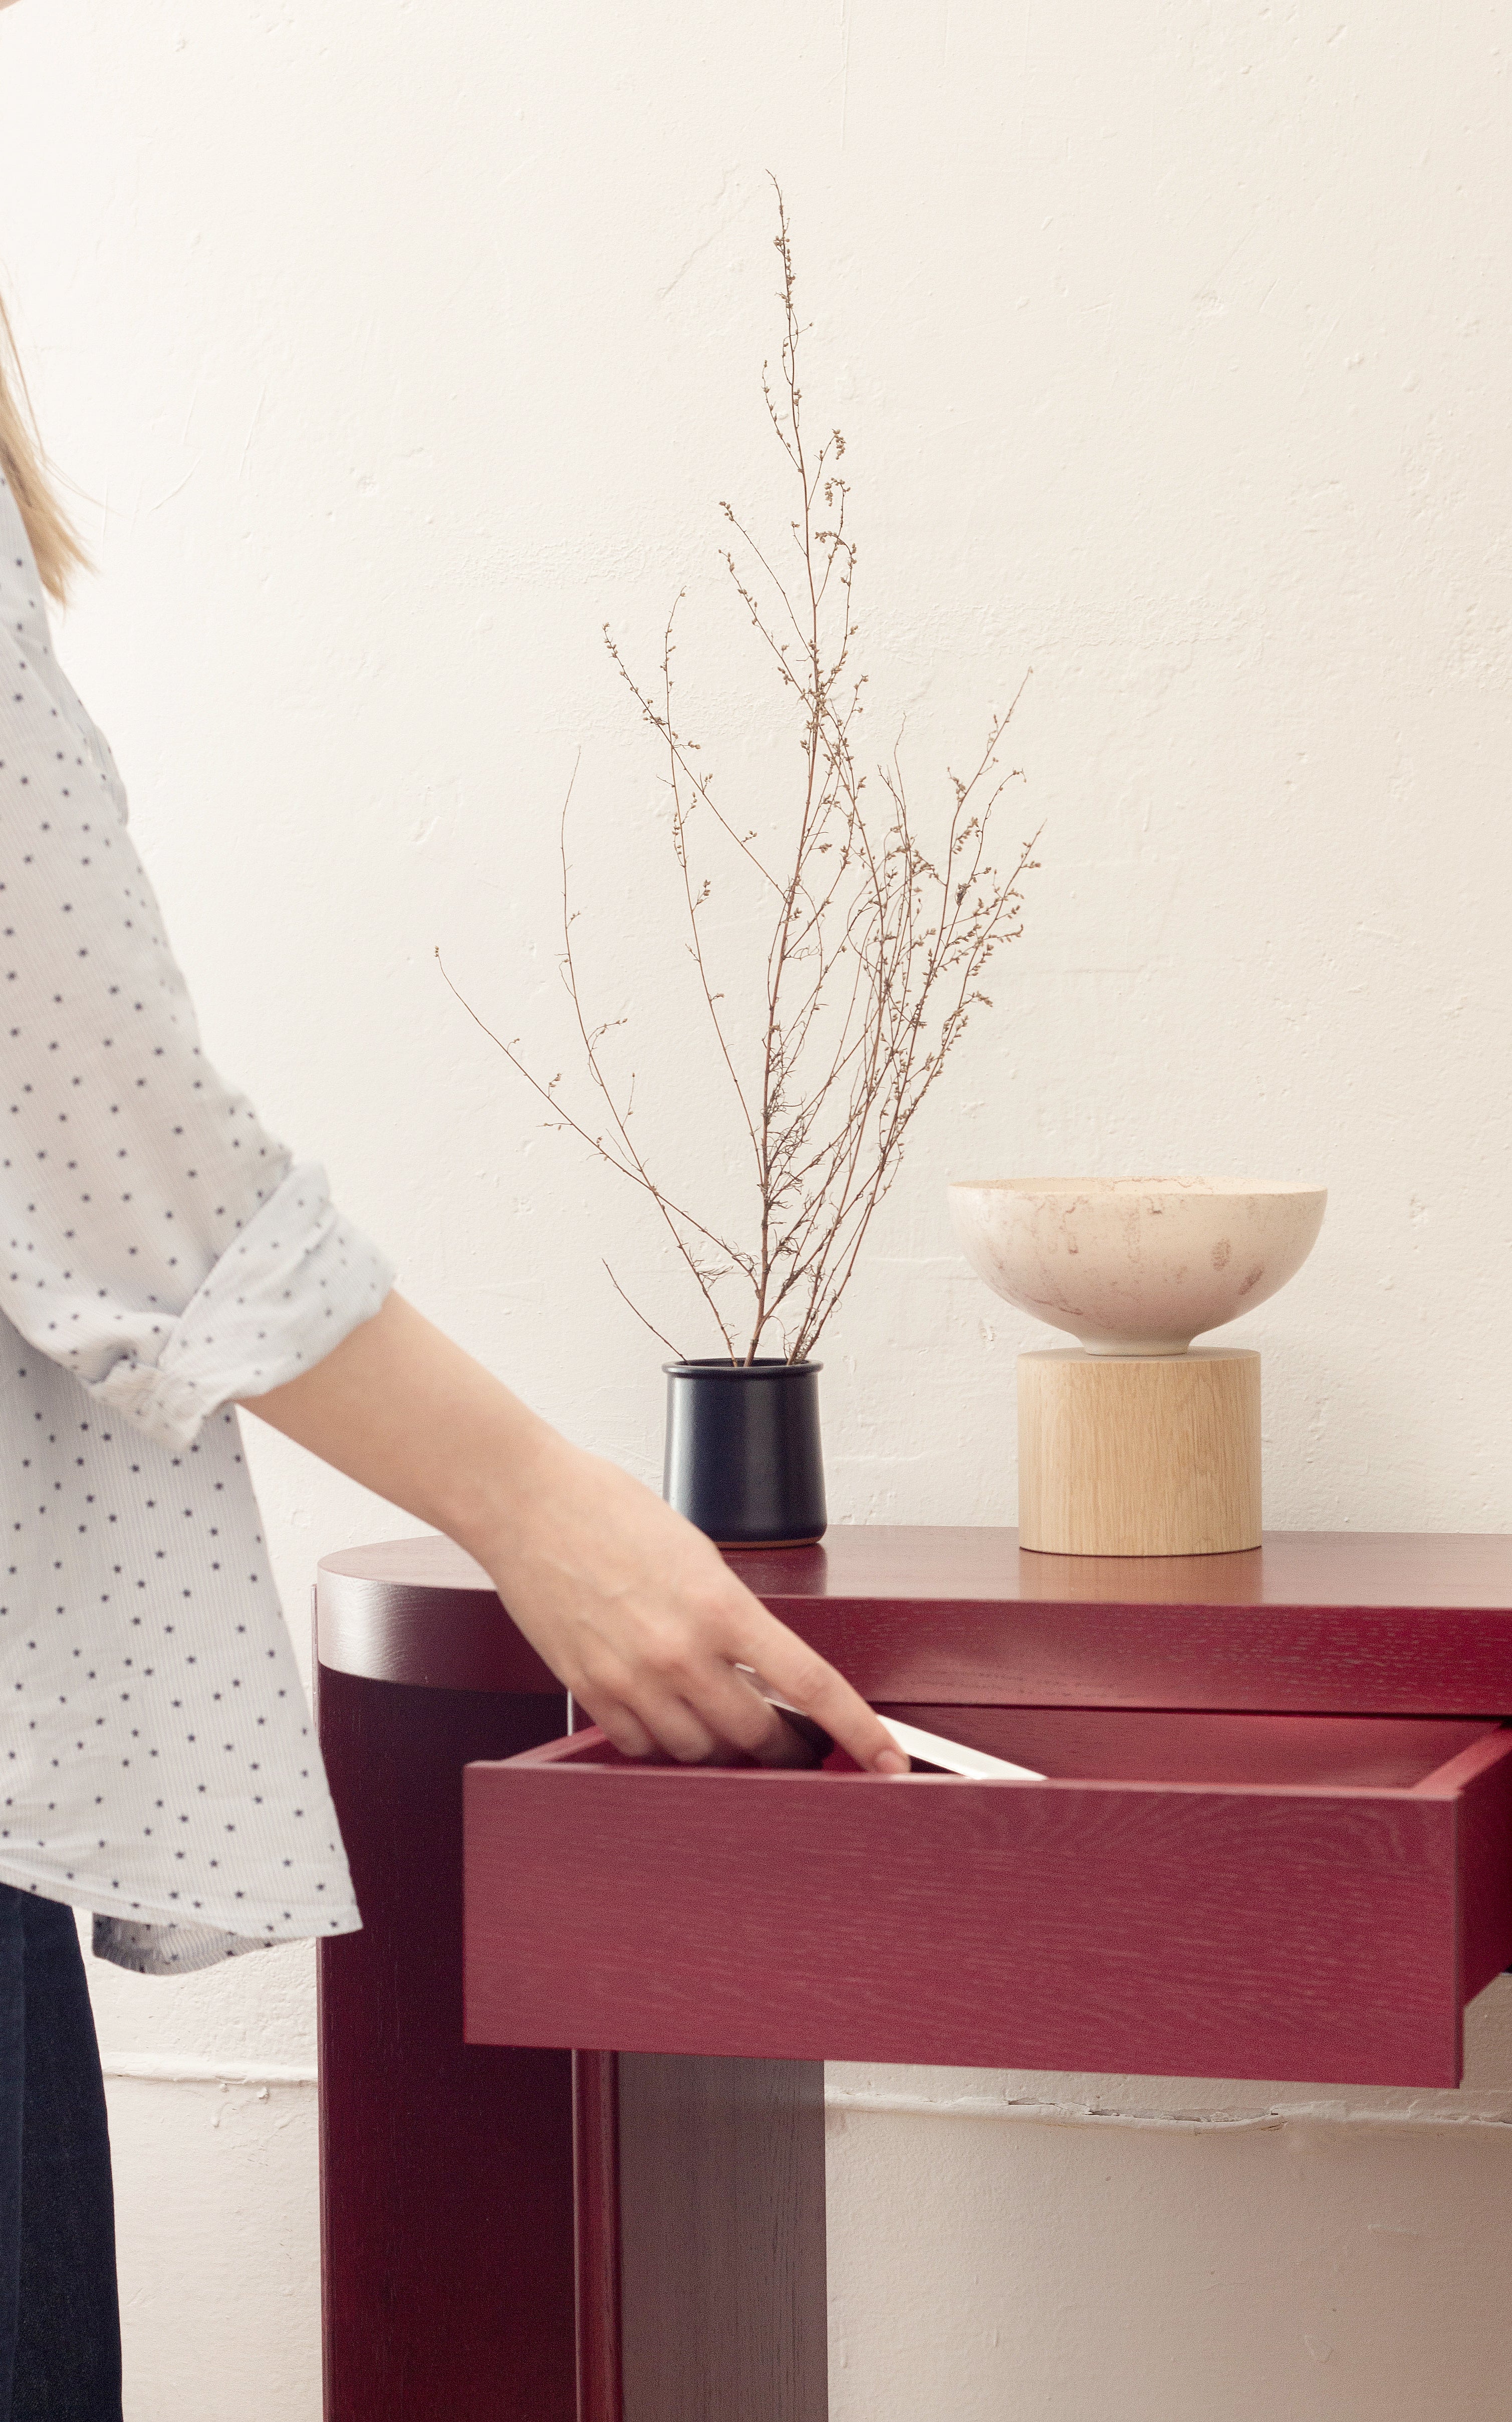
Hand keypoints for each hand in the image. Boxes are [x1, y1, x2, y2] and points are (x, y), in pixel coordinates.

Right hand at [244, 1291, 905, 1771]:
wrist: (528, 1503)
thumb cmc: (611, 1511)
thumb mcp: (698, 1554)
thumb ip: (732, 1616)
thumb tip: (762, 1668)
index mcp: (721, 1606)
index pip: (811, 1686)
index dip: (858, 1731)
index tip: (887, 1760)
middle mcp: (680, 1652)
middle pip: (757, 1736)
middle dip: (782, 1745)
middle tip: (790, 1738)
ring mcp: (632, 1679)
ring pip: (700, 1753)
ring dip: (722, 1748)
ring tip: (722, 1720)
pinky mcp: (589, 1691)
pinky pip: (643, 1747)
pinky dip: (665, 1742)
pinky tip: (667, 1714)